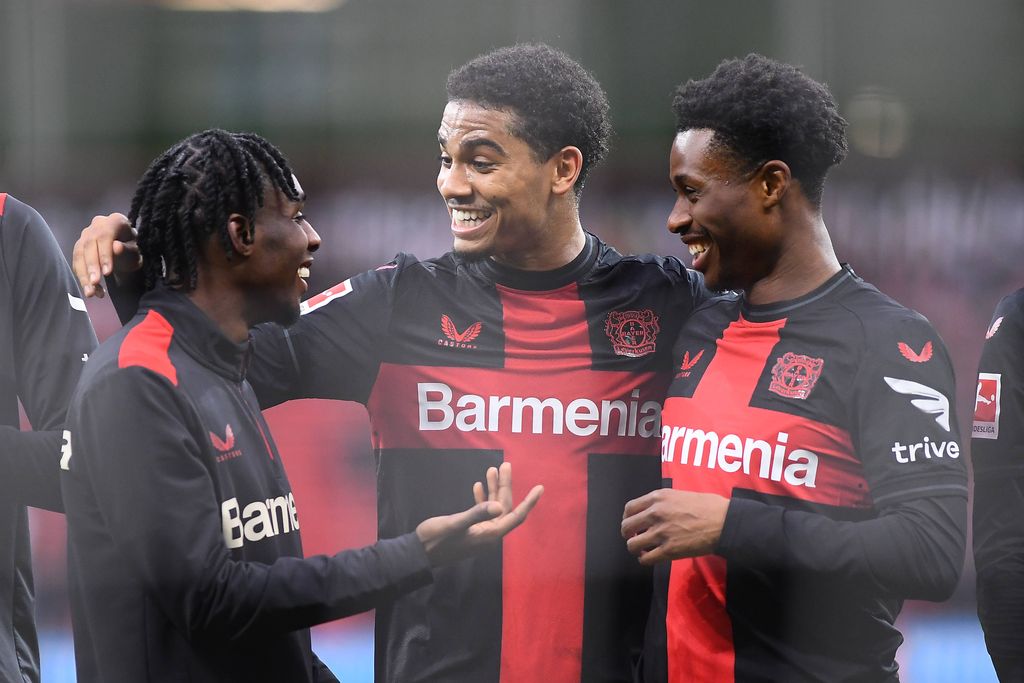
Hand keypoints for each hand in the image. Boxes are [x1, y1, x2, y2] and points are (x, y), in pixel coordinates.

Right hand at [72, 213, 140, 297]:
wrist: (127, 250)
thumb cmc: (134, 249)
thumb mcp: (136, 251)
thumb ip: (127, 249)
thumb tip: (115, 247)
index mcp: (114, 220)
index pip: (105, 236)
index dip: (104, 255)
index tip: (107, 273)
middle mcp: (97, 224)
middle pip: (89, 245)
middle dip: (91, 267)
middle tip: (95, 283)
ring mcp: (86, 235)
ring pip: (79, 254)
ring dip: (83, 275)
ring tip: (91, 293)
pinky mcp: (79, 247)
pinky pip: (77, 262)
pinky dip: (82, 277)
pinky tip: (91, 290)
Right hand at [416, 462, 542, 566]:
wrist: (418, 552)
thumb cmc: (436, 539)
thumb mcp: (456, 524)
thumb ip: (477, 513)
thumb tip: (499, 506)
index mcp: (490, 534)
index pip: (516, 516)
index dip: (529, 502)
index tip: (540, 487)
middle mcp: (489, 533)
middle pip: (504, 506)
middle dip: (506, 485)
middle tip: (506, 464)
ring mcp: (479, 531)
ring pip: (493, 507)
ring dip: (493, 488)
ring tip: (492, 469)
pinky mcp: (469, 529)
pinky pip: (481, 511)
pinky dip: (482, 497)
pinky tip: (478, 485)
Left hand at [620, 489, 728, 564]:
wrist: (724, 522)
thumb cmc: (709, 506)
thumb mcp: (681, 494)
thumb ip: (664, 502)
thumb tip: (656, 510)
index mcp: (658, 497)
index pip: (629, 508)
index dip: (628, 518)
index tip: (632, 523)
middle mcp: (655, 513)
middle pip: (626, 526)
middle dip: (628, 534)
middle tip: (636, 537)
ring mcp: (660, 532)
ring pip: (632, 545)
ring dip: (636, 548)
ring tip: (642, 549)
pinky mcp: (669, 550)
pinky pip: (646, 559)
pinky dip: (645, 560)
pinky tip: (650, 557)